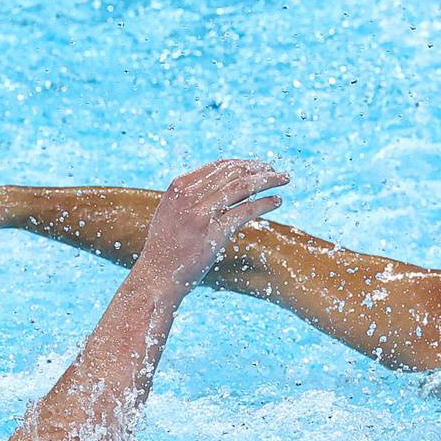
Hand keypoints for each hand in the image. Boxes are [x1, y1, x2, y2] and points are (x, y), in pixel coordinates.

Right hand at [135, 159, 288, 293]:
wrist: (156, 277)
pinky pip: (245, 211)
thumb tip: (222, 185)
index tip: (259, 167)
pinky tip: (277, 202)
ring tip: (284, 180)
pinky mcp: (213, 234)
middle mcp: (188, 197)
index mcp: (178, 187)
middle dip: (259, 169)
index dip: (243, 163)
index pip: (218, 166)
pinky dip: (265, 203)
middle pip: (233, 172)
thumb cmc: (166, 248)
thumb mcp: (171, 213)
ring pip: (242, 187)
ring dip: (267, 180)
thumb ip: (191, 197)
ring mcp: (200, 215)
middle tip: (277, 172)